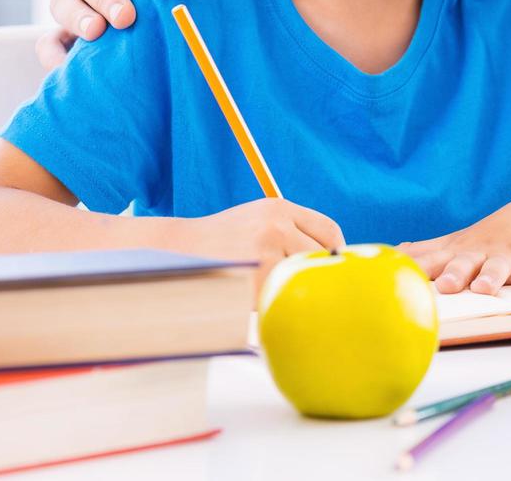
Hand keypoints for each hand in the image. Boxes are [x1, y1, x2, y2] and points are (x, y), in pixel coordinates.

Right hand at [170, 198, 344, 284]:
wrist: (175, 251)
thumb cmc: (222, 241)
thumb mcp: (257, 219)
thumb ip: (291, 230)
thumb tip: (335, 257)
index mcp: (279, 208)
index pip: (329, 230)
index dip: (334, 252)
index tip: (330, 266)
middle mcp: (276, 226)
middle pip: (319, 257)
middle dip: (313, 273)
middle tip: (302, 285)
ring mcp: (265, 253)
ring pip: (300, 279)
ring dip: (290, 288)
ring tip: (268, 288)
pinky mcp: (253, 281)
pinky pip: (278, 296)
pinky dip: (272, 301)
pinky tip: (254, 297)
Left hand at [400, 195, 510, 295]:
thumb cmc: (486, 238)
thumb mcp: (455, 242)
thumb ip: (426, 251)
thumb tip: (394, 254)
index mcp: (457, 252)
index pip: (430, 262)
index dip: (413, 271)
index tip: (395, 279)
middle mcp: (479, 253)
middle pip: (462, 264)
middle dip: (453, 274)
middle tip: (444, 287)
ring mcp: (507, 255)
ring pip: (497, 267)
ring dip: (491, 277)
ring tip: (484, 288)